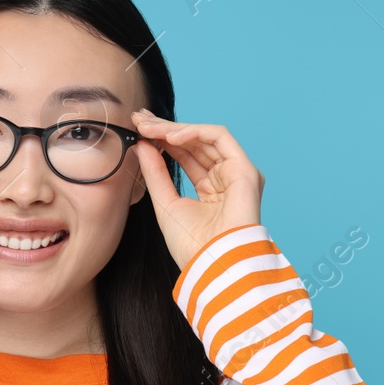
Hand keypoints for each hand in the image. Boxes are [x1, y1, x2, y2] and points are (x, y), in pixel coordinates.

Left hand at [130, 109, 263, 270]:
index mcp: (210, 189)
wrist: (211, 265)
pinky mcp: (245, 169)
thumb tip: (141, 144)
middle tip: (139, 119)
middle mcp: (226, 178)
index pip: (185, 155)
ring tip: (149, 127)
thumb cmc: (191, 245)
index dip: (162, 139)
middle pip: (194, 143)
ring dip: (174, 128)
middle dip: (165, 128)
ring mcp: (237, 173)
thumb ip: (155, 172)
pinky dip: (194, 132)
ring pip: (205, 137)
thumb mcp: (165, 202)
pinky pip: (220, 138)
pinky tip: (170, 135)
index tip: (138, 128)